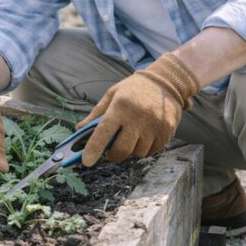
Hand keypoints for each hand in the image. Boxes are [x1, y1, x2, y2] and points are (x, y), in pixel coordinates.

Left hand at [79, 52, 199, 166]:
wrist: (164, 83)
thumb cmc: (132, 90)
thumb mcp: (112, 95)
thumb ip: (96, 114)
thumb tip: (79, 130)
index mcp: (120, 107)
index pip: (104, 132)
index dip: (94, 149)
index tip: (86, 161)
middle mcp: (138, 117)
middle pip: (122, 150)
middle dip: (113, 155)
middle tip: (110, 152)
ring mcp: (155, 126)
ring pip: (138, 153)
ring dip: (131, 150)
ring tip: (131, 136)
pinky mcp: (167, 132)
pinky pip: (152, 151)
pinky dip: (145, 148)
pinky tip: (144, 135)